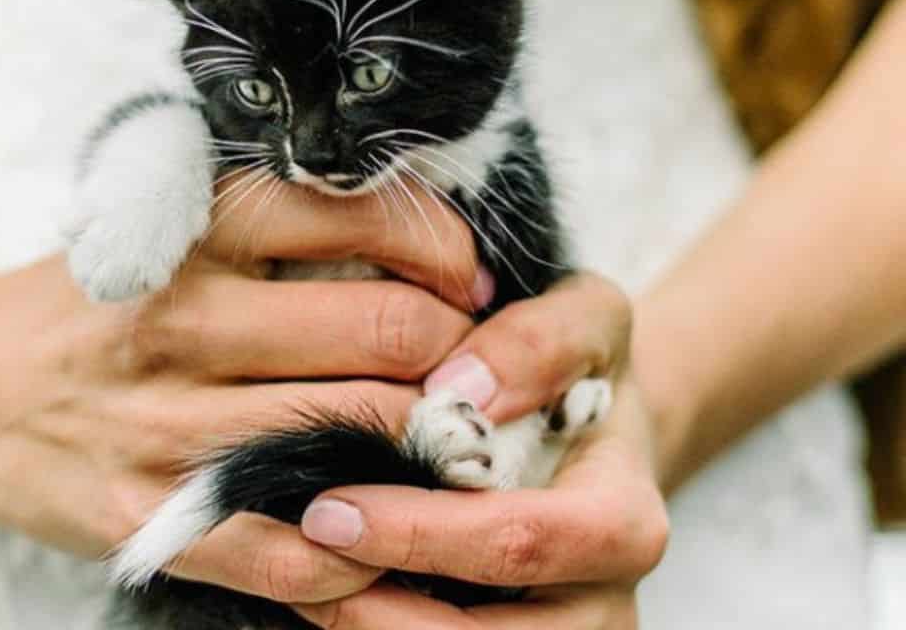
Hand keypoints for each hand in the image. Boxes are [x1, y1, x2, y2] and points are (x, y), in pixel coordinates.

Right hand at [0, 180, 481, 608]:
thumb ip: (277, 222)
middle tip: (473, 361)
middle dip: (460, 348)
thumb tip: (417, 237)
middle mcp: (187, 321)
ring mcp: (168, 426)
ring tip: (452, 437)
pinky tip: (386, 523)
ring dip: (433, 442)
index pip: (360, 216)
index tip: (467, 275)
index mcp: (194, 231)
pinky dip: (363, 544)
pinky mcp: (150, 517)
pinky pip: (293, 550)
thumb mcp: (165, 223)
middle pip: (385, 328)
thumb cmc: (91, 297)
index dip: (444, 245)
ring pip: (359, 432)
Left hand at [291, 274, 668, 626]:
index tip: (330, 510)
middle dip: (379, 610)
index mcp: (623, 522)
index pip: (520, 544)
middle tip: (294, 556)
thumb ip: (539, 339)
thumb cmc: (579, 363)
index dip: (420, 534)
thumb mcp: (585, 318)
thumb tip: (460, 388)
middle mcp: (604, 604)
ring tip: (298, 576)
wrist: (595, 422)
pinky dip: (377, 628)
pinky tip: (323, 593)